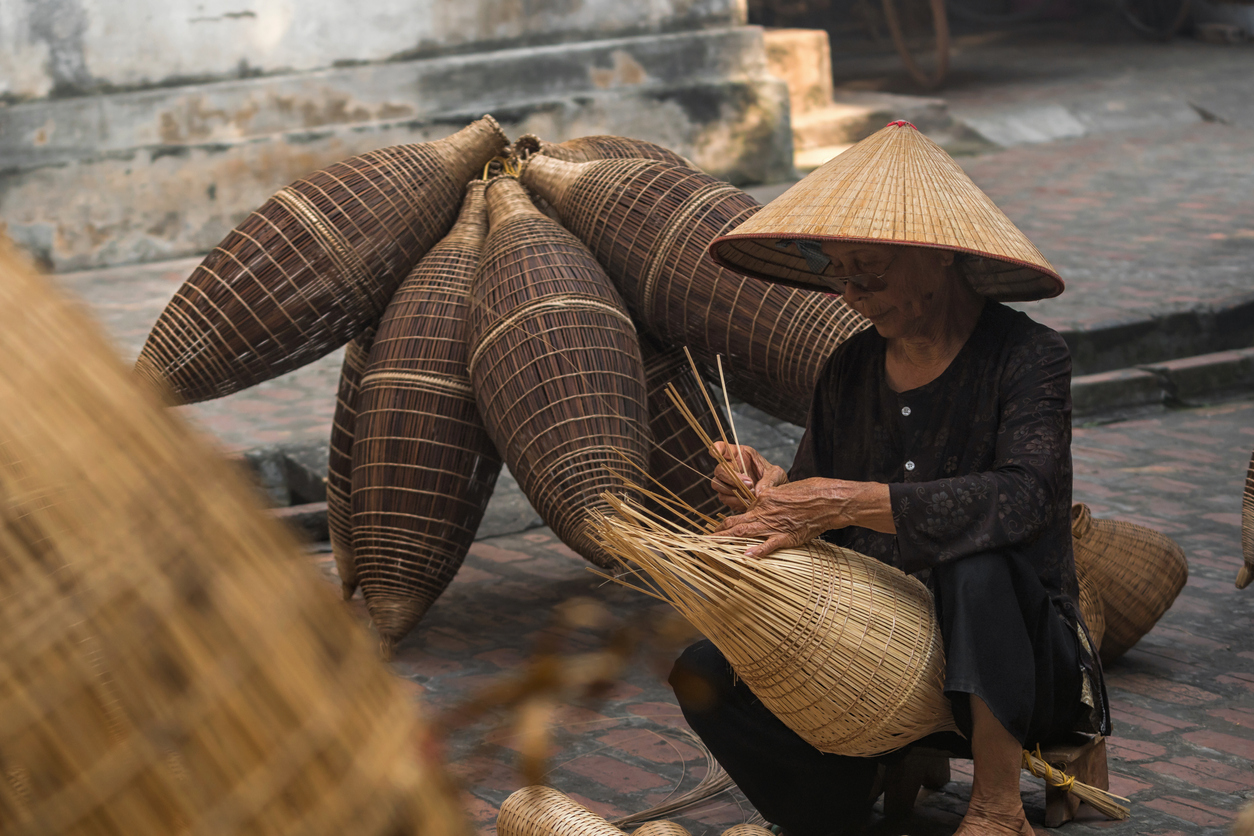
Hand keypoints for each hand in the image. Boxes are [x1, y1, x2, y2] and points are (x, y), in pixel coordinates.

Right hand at [710, 441, 786, 511]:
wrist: (774, 492)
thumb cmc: (774, 478)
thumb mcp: (776, 475)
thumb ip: (768, 481)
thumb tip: (757, 493)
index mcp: (740, 455)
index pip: (722, 448)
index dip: (717, 449)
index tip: (715, 452)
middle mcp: (730, 467)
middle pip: (719, 470)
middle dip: (732, 478)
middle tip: (749, 483)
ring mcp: (727, 482)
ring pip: (718, 485)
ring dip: (734, 491)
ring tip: (751, 494)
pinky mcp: (728, 495)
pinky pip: (724, 498)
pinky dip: (735, 501)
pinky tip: (748, 500)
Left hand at [714, 478, 892, 557]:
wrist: (830, 499)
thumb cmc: (811, 491)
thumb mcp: (786, 490)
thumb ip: (771, 499)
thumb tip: (760, 503)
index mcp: (764, 499)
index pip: (740, 511)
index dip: (727, 521)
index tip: (717, 528)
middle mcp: (765, 511)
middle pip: (736, 523)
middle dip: (719, 533)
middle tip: (705, 541)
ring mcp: (776, 524)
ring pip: (746, 533)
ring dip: (728, 541)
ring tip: (713, 547)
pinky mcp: (788, 536)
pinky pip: (770, 544)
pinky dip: (758, 550)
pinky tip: (745, 556)